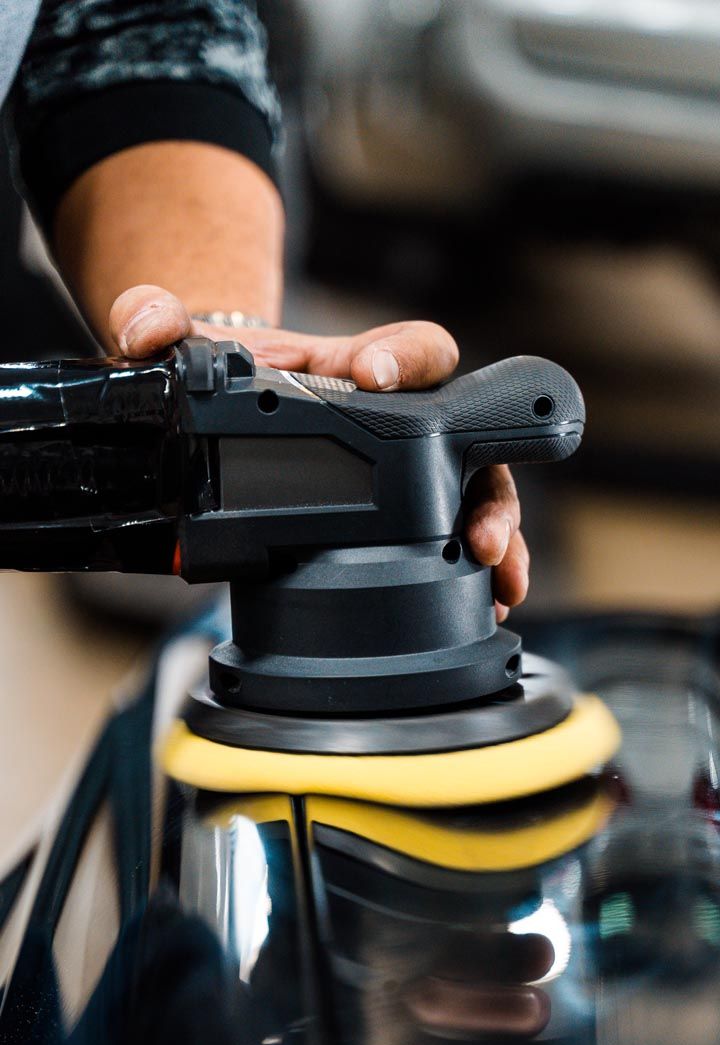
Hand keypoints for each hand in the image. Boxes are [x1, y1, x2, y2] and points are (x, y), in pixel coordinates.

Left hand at [109, 286, 528, 619]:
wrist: (236, 411)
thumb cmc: (236, 375)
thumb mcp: (193, 347)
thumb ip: (160, 323)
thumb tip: (143, 329)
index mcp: (365, 370)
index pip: (415, 351)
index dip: (405, 359)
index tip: (376, 377)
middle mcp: (406, 418)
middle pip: (475, 440)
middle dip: (486, 488)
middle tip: (478, 533)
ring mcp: (411, 472)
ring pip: (477, 496)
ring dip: (497, 539)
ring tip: (498, 580)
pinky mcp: (403, 518)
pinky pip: (451, 542)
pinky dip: (476, 575)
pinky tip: (486, 604)